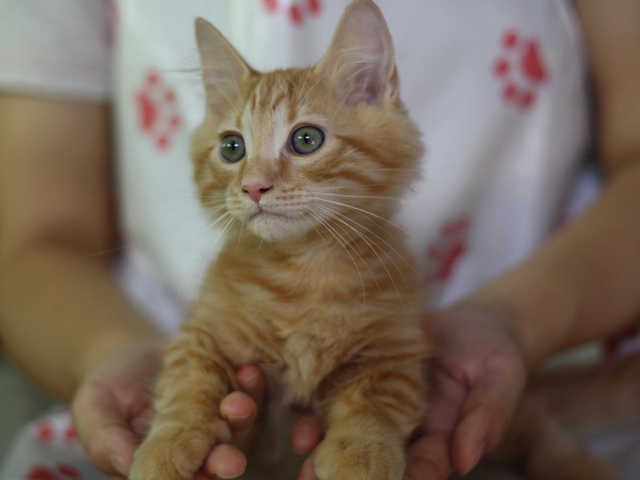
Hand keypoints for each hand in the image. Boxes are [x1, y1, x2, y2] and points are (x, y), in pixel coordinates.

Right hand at [71, 343, 264, 478]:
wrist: (128, 351)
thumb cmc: (105, 389)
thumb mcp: (94, 412)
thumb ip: (107, 443)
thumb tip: (130, 466)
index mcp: (163, 462)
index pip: (181, 479)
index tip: (200, 479)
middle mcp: (197, 446)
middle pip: (216, 461)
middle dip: (224, 461)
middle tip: (231, 462)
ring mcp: (217, 415)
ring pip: (238, 426)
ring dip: (243, 417)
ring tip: (240, 405)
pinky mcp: (229, 384)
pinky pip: (245, 388)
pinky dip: (250, 384)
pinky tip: (249, 372)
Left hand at [292, 305, 527, 479]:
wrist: (471, 321)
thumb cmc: (492, 351)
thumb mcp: (500, 378)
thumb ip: (487, 416)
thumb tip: (465, 459)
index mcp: (442, 436)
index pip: (423, 467)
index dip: (404, 479)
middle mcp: (409, 428)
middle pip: (379, 458)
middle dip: (350, 476)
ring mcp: (385, 405)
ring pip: (353, 436)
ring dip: (327, 454)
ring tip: (303, 466)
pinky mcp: (366, 381)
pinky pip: (340, 402)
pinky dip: (321, 419)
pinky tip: (301, 428)